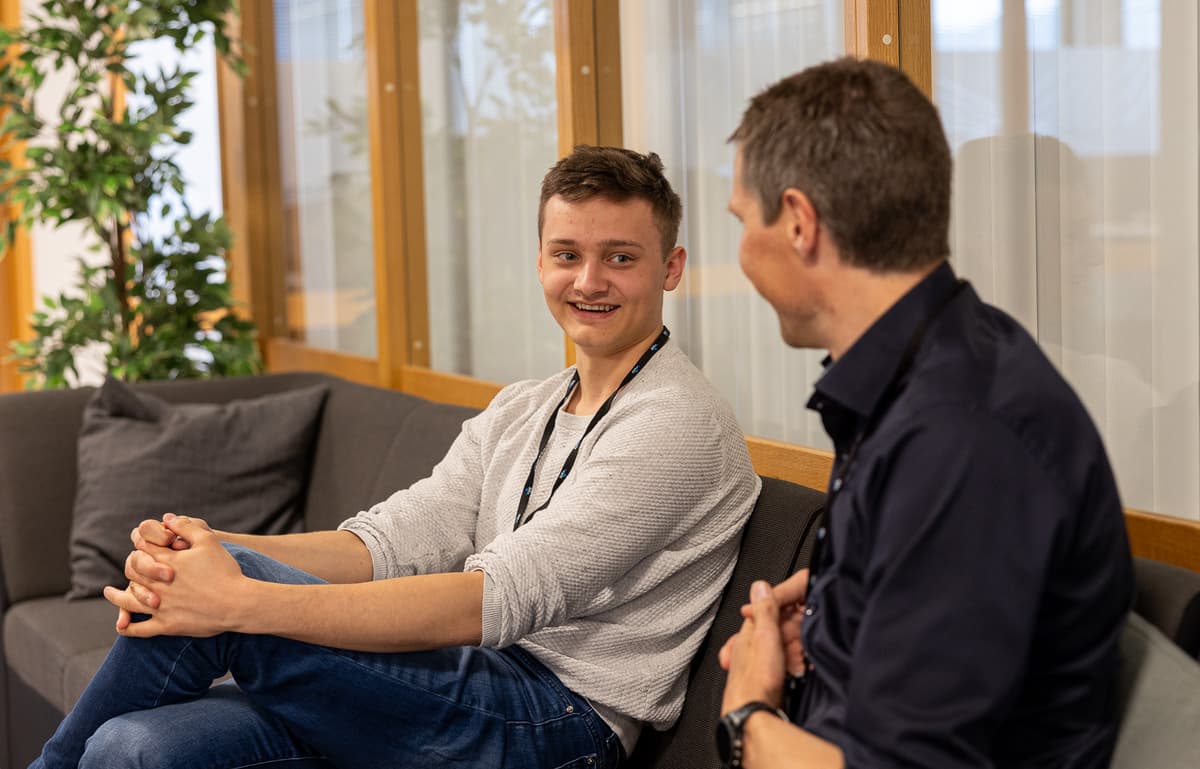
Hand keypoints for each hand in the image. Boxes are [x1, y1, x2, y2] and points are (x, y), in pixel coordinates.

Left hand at [105, 516, 244, 637]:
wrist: (237, 603)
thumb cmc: (225, 571)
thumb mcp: (208, 541)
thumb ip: (186, 527)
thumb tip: (167, 519)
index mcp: (167, 562)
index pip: (142, 548)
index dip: (141, 544)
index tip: (142, 543)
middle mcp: (158, 584)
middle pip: (133, 572)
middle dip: (131, 565)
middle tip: (130, 564)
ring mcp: (161, 606)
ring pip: (130, 601)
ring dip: (117, 597)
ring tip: (109, 592)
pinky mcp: (167, 625)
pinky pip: (141, 629)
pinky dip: (129, 627)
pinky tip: (122, 626)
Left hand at [720, 580, 787, 715]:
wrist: (752, 718)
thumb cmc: (756, 682)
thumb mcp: (764, 637)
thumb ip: (763, 611)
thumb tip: (760, 585)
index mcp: (746, 635)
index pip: (762, 612)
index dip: (780, 607)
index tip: (797, 606)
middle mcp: (746, 651)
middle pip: (772, 633)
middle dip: (788, 635)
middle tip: (801, 642)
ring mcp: (755, 669)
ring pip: (777, 653)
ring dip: (791, 655)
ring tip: (800, 662)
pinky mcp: (764, 685)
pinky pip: (781, 670)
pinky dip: (790, 670)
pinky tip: (795, 674)